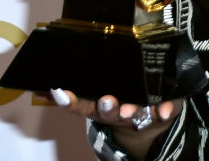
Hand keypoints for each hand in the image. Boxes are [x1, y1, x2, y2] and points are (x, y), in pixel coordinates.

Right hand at [49, 89, 182, 158]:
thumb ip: (75, 95)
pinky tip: (166, 111)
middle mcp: (119, 113)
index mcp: (102, 107)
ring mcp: (141, 114)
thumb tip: (42, 88)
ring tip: (130, 109)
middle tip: (106, 101)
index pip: (83, 105)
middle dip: (107, 107)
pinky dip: (165, 111)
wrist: (151, 120)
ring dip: (132, 112)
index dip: (73, 102)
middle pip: (110, 112)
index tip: (62, 93)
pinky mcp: (161, 112)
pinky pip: (164, 111)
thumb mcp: (97, 98)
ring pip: (135, 114)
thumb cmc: (122, 98)